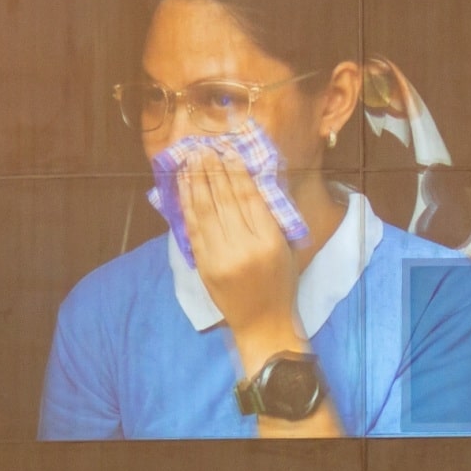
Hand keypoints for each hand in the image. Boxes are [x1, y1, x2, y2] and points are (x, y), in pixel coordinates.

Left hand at [180, 150, 309, 370]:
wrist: (263, 322)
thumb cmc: (280, 282)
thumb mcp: (286, 248)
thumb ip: (270, 217)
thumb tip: (250, 179)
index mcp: (269, 241)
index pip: (249, 198)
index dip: (236, 172)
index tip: (227, 151)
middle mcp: (244, 248)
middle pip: (224, 200)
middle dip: (212, 170)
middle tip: (203, 148)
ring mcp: (221, 258)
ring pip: (205, 211)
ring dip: (196, 182)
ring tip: (191, 160)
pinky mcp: (205, 266)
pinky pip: (194, 229)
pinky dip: (188, 205)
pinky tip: (185, 188)